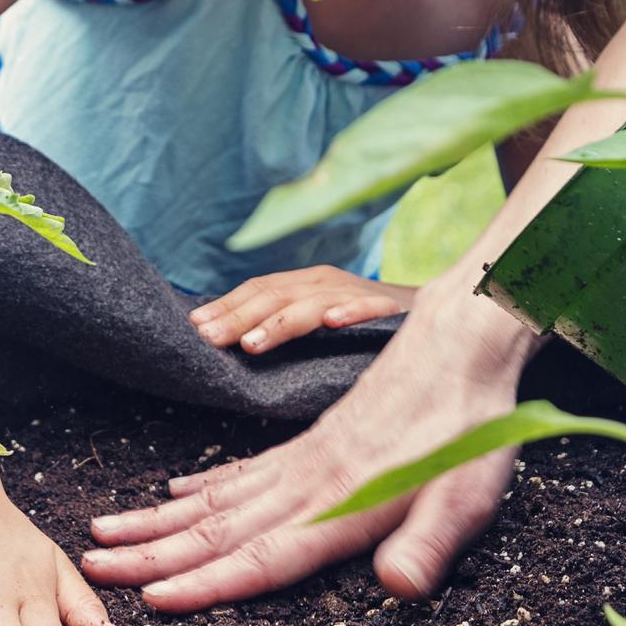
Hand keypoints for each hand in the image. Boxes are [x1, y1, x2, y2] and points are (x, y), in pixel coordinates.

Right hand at [84, 284, 531, 610]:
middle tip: (91, 567)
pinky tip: (171, 497)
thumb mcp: (470, 493)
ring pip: (215, 500)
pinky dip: (199, 489)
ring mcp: (301, 462)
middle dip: (152, 555)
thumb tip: (399, 589)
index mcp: (341, 506)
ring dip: (156, 523)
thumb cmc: (473, 429)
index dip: (208, 583)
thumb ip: (431, 541)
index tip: (150, 600)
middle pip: (218, 530)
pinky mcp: (306, 445)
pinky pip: (239, 472)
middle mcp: (306, 485)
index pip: (263, 556)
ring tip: (103, 534)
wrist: (459, 344)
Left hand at [188, 268, 414, 353]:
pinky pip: (369, 307)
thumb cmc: (364, 321)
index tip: (195, 327)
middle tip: (209, 339)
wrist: (430, 309)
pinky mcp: (391, 307)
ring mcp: (357, 292)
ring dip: (281, 322)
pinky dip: (352, 311)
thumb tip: (232, 340)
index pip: (258, 290)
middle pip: (275, 296)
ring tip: (252, 344)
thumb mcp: (319, 317)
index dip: (226, 306)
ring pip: (312, 304)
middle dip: (238, 317)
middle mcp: (326, 282)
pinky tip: (333, 323)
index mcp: (305, 283)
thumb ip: (283, 324)